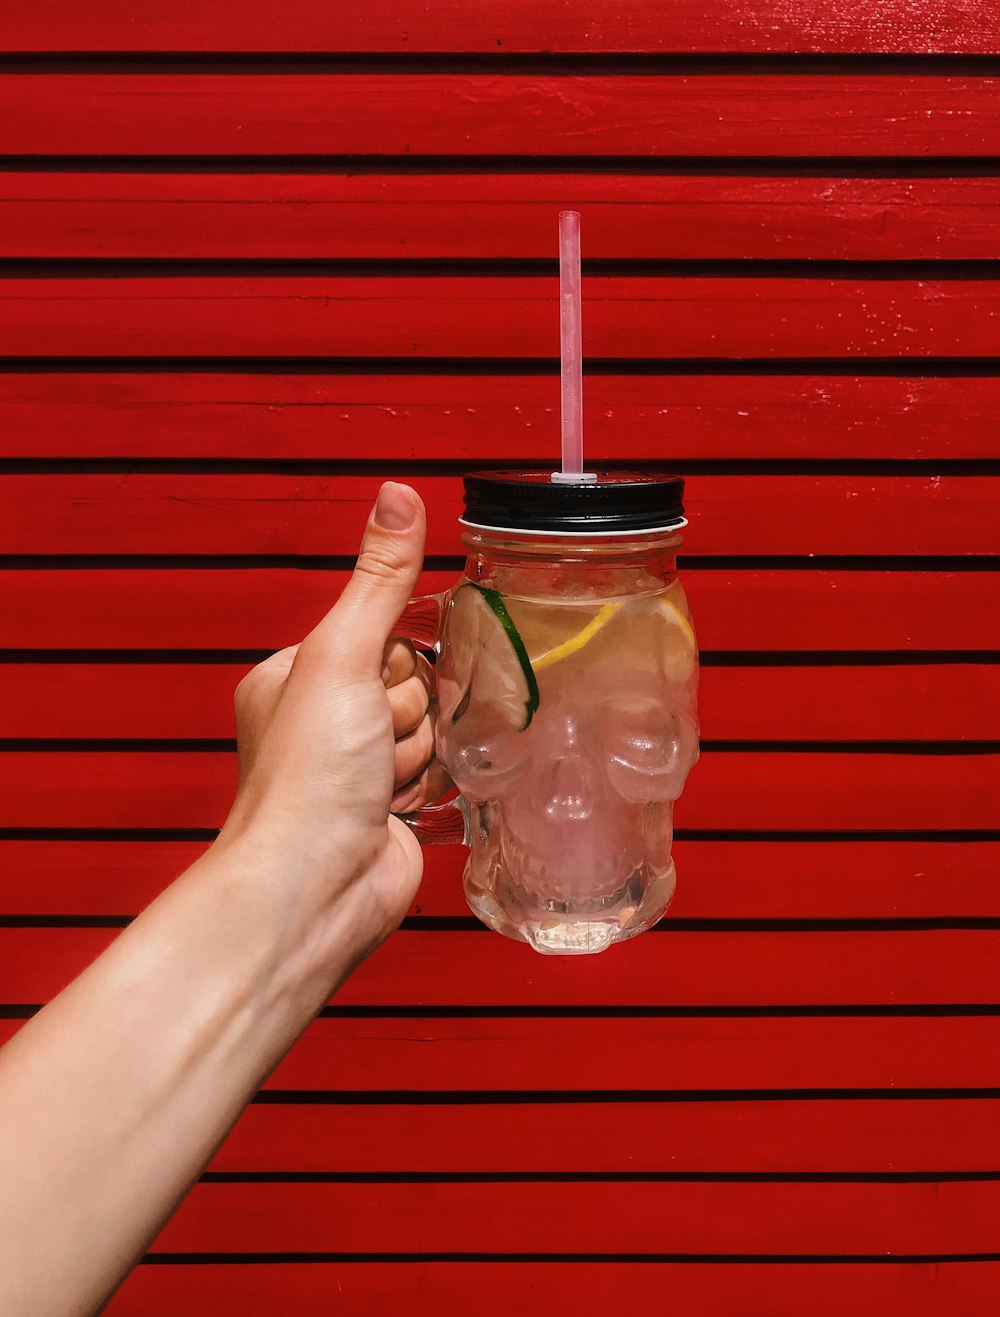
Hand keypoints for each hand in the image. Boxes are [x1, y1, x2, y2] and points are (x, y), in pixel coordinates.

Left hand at [215, 480, 440, 962]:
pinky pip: (439, 768)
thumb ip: (379, 580)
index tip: (368, 691)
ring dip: (416, 755)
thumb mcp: (342, 657)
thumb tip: (398, 495)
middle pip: (412, 680)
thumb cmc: (307, 777)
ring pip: (432, 726)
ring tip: (377, 784)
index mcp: (295, 676)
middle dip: (405, 714)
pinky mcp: (390, 805)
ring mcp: (356, 765)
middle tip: (370, 747)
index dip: (389, 661)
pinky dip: (426, 785)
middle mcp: (323, 719)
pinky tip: (395, 805)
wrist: (316, 887)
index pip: (379, 633)